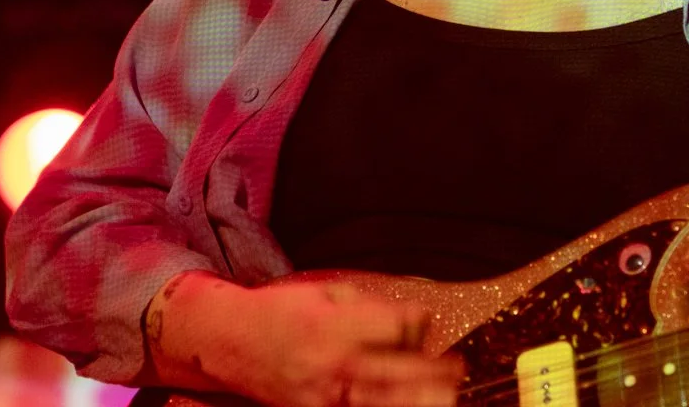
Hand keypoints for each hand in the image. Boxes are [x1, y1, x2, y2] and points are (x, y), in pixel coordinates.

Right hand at [229, 280, 464, 406]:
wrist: (233, 342)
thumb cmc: (282, 311)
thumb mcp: (327, 292)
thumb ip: (371, 306)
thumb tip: (414, 321)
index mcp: (336, 325)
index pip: (397, 326)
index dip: (417, 320)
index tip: (421, 318)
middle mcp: (334, 364)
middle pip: (400, 373)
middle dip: (435, 372)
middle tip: (456, 369)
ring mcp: (326, 396)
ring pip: (386, 403)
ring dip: (419, 399)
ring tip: (444, 396)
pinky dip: (385, 405)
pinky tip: (406, 403)